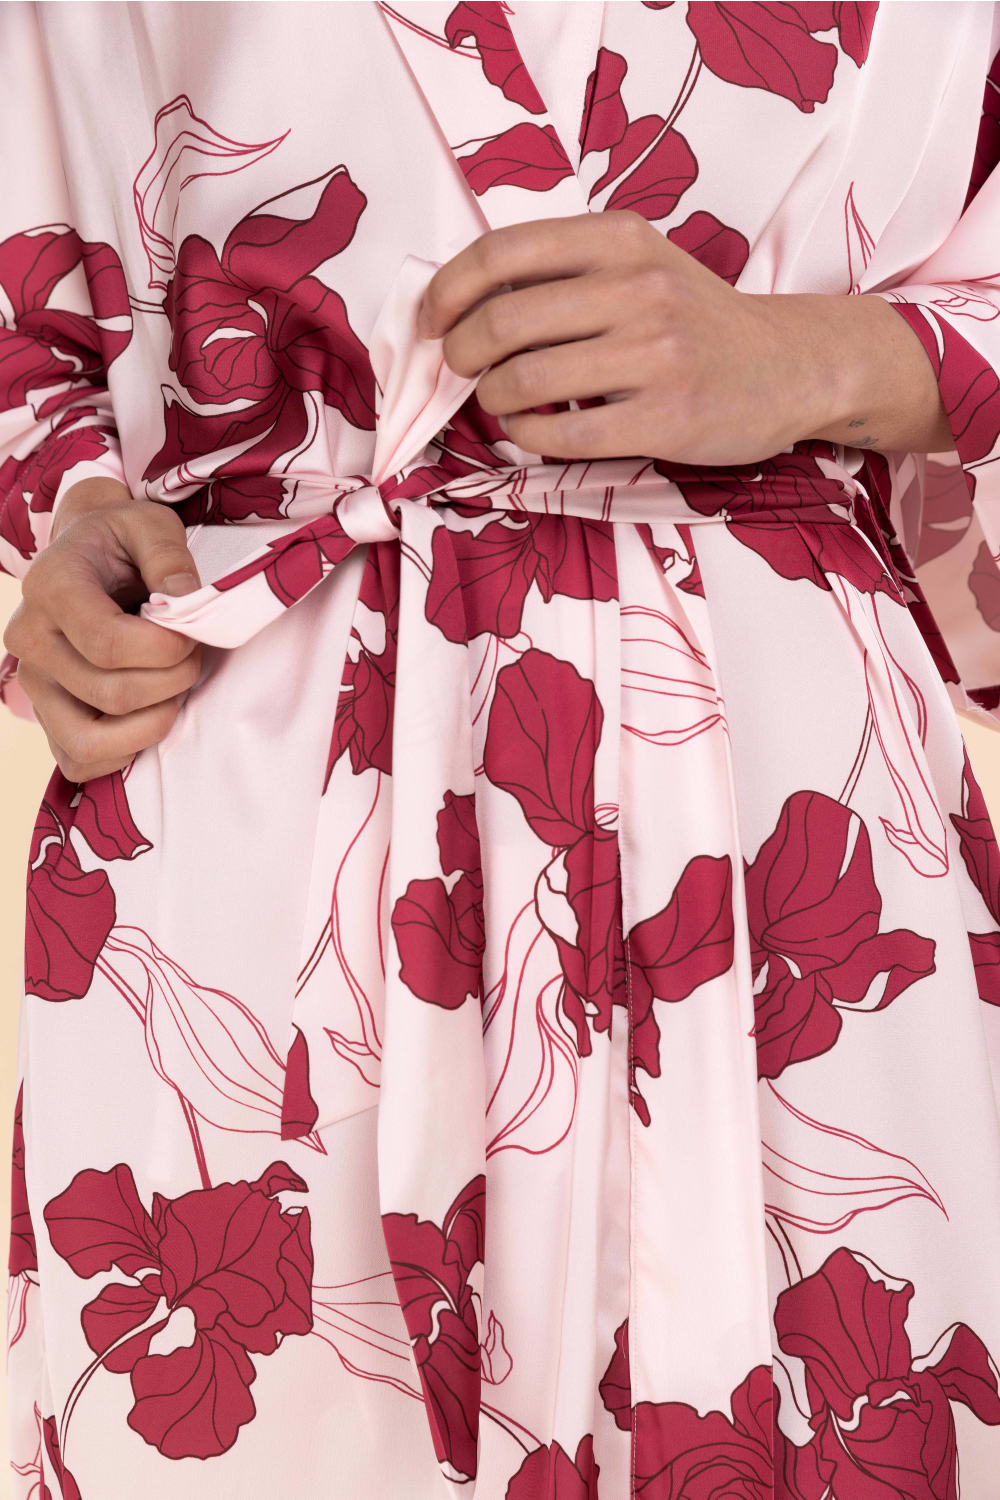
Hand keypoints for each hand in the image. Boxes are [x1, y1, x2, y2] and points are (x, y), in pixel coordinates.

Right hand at [3, 478, 203, 783]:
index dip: (166, 650)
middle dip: (172, 682)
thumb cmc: (122, 542)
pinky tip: (148, 714)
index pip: (108, 644)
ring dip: (151, 724)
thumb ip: (170, 557)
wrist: (88, 556)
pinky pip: (79, 761)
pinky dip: (123, 752)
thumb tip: (185, 602)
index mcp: (51, 587)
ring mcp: (32, 683)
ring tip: (171, 688)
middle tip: (192, 655)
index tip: (191, 636)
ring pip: (90, 741)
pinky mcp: (44, 715)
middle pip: (110, 694)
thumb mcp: (151, 525)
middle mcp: (29, 639)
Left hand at [417, 209, 953, 465]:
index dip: (446, 290)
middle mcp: (639, 289)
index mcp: (621, 239)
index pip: (501, 252)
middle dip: (459, 352)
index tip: (431, 320)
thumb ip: (564, 270)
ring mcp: (655, 355)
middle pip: (501, 320)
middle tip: (459, 368)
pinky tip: (529, 429)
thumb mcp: (639, 264)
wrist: (788, 367)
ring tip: (499, 400)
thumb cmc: (695, 319)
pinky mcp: (665, 418)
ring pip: (523, 379)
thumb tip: (462, 301)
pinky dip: (526, 435)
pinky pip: (561, 433)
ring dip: (490, 398)